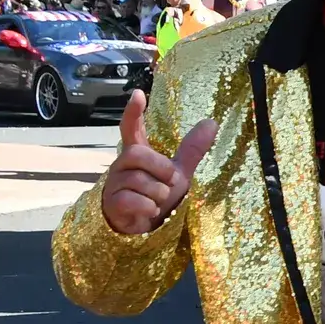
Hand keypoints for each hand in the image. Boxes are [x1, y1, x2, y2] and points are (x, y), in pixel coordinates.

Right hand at [100, 90, 216, 236]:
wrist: (144, 229)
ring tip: (159, 201)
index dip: (133, 112)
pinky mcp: (112, 203)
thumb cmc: (158, 196)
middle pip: (137, 154)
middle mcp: (123, 165)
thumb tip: (211, 122)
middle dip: (159, 168)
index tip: (138, 94)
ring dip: (157, 193)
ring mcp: (115, 184)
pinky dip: (148, 207)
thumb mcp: (179, 173)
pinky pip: (132, 200)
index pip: (131, 128)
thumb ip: (191, 150)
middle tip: (170, 181)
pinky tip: (150, 211)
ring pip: (137, 180)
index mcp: (139, 154)